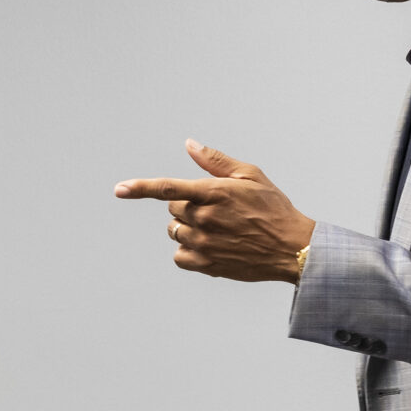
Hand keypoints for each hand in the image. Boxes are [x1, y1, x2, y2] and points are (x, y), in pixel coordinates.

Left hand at [115, 139, 315, 282]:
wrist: (291, 248)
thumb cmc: (273, 208)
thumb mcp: (250, 175)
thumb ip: (215, 161)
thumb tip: (189, 145)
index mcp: (213, 192)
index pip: (167, 189)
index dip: (139, 188)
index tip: (119, 190)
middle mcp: (204, 218)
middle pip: (173, 209)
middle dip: (187, 207)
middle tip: (215, 210)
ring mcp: (203, 244)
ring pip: (175, 233)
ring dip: (187, 229)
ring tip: (216, 230)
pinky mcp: (206, 265)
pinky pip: (179, 257)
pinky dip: (188, 252)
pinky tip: (210, 247)